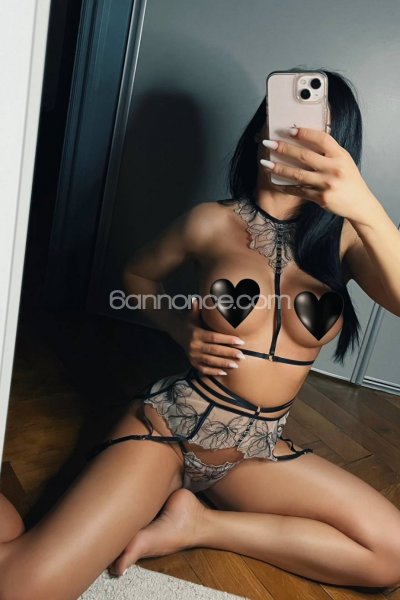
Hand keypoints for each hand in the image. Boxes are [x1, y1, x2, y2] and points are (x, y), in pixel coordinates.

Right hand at [178, 298, 245, 375]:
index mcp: (196, 333)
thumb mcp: (193, 314)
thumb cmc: (190, 321)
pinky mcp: (192, 362)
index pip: (214, 337)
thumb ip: (197, 307)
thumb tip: (198, 298)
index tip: (241, 342)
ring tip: (236, 365)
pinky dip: (213, 371)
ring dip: (223, 363)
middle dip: (229, 353)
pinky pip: (204, 368)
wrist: (176, 331)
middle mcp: (194, 345)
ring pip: (210, 361)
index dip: (227, 340)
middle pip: (214, 350)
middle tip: (242, 355)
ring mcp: (192, 355)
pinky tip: (224, 372)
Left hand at [261, 127, 380, 225]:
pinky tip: (275, 182)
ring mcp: (327, 184)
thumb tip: (306, 137)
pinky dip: (286, 187)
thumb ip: (329, 151)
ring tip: (265, 163)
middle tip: (268, 143)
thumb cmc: (349, 180)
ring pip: (298, 174)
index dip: (305, 133)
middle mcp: (334, 169)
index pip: (322, 139)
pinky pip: (299, 191)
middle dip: (284, 148)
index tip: (289, 129)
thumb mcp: (344, 160)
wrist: (359, 204)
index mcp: (341, 155)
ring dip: (279, 168)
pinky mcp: (321, 198)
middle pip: (305, 156)